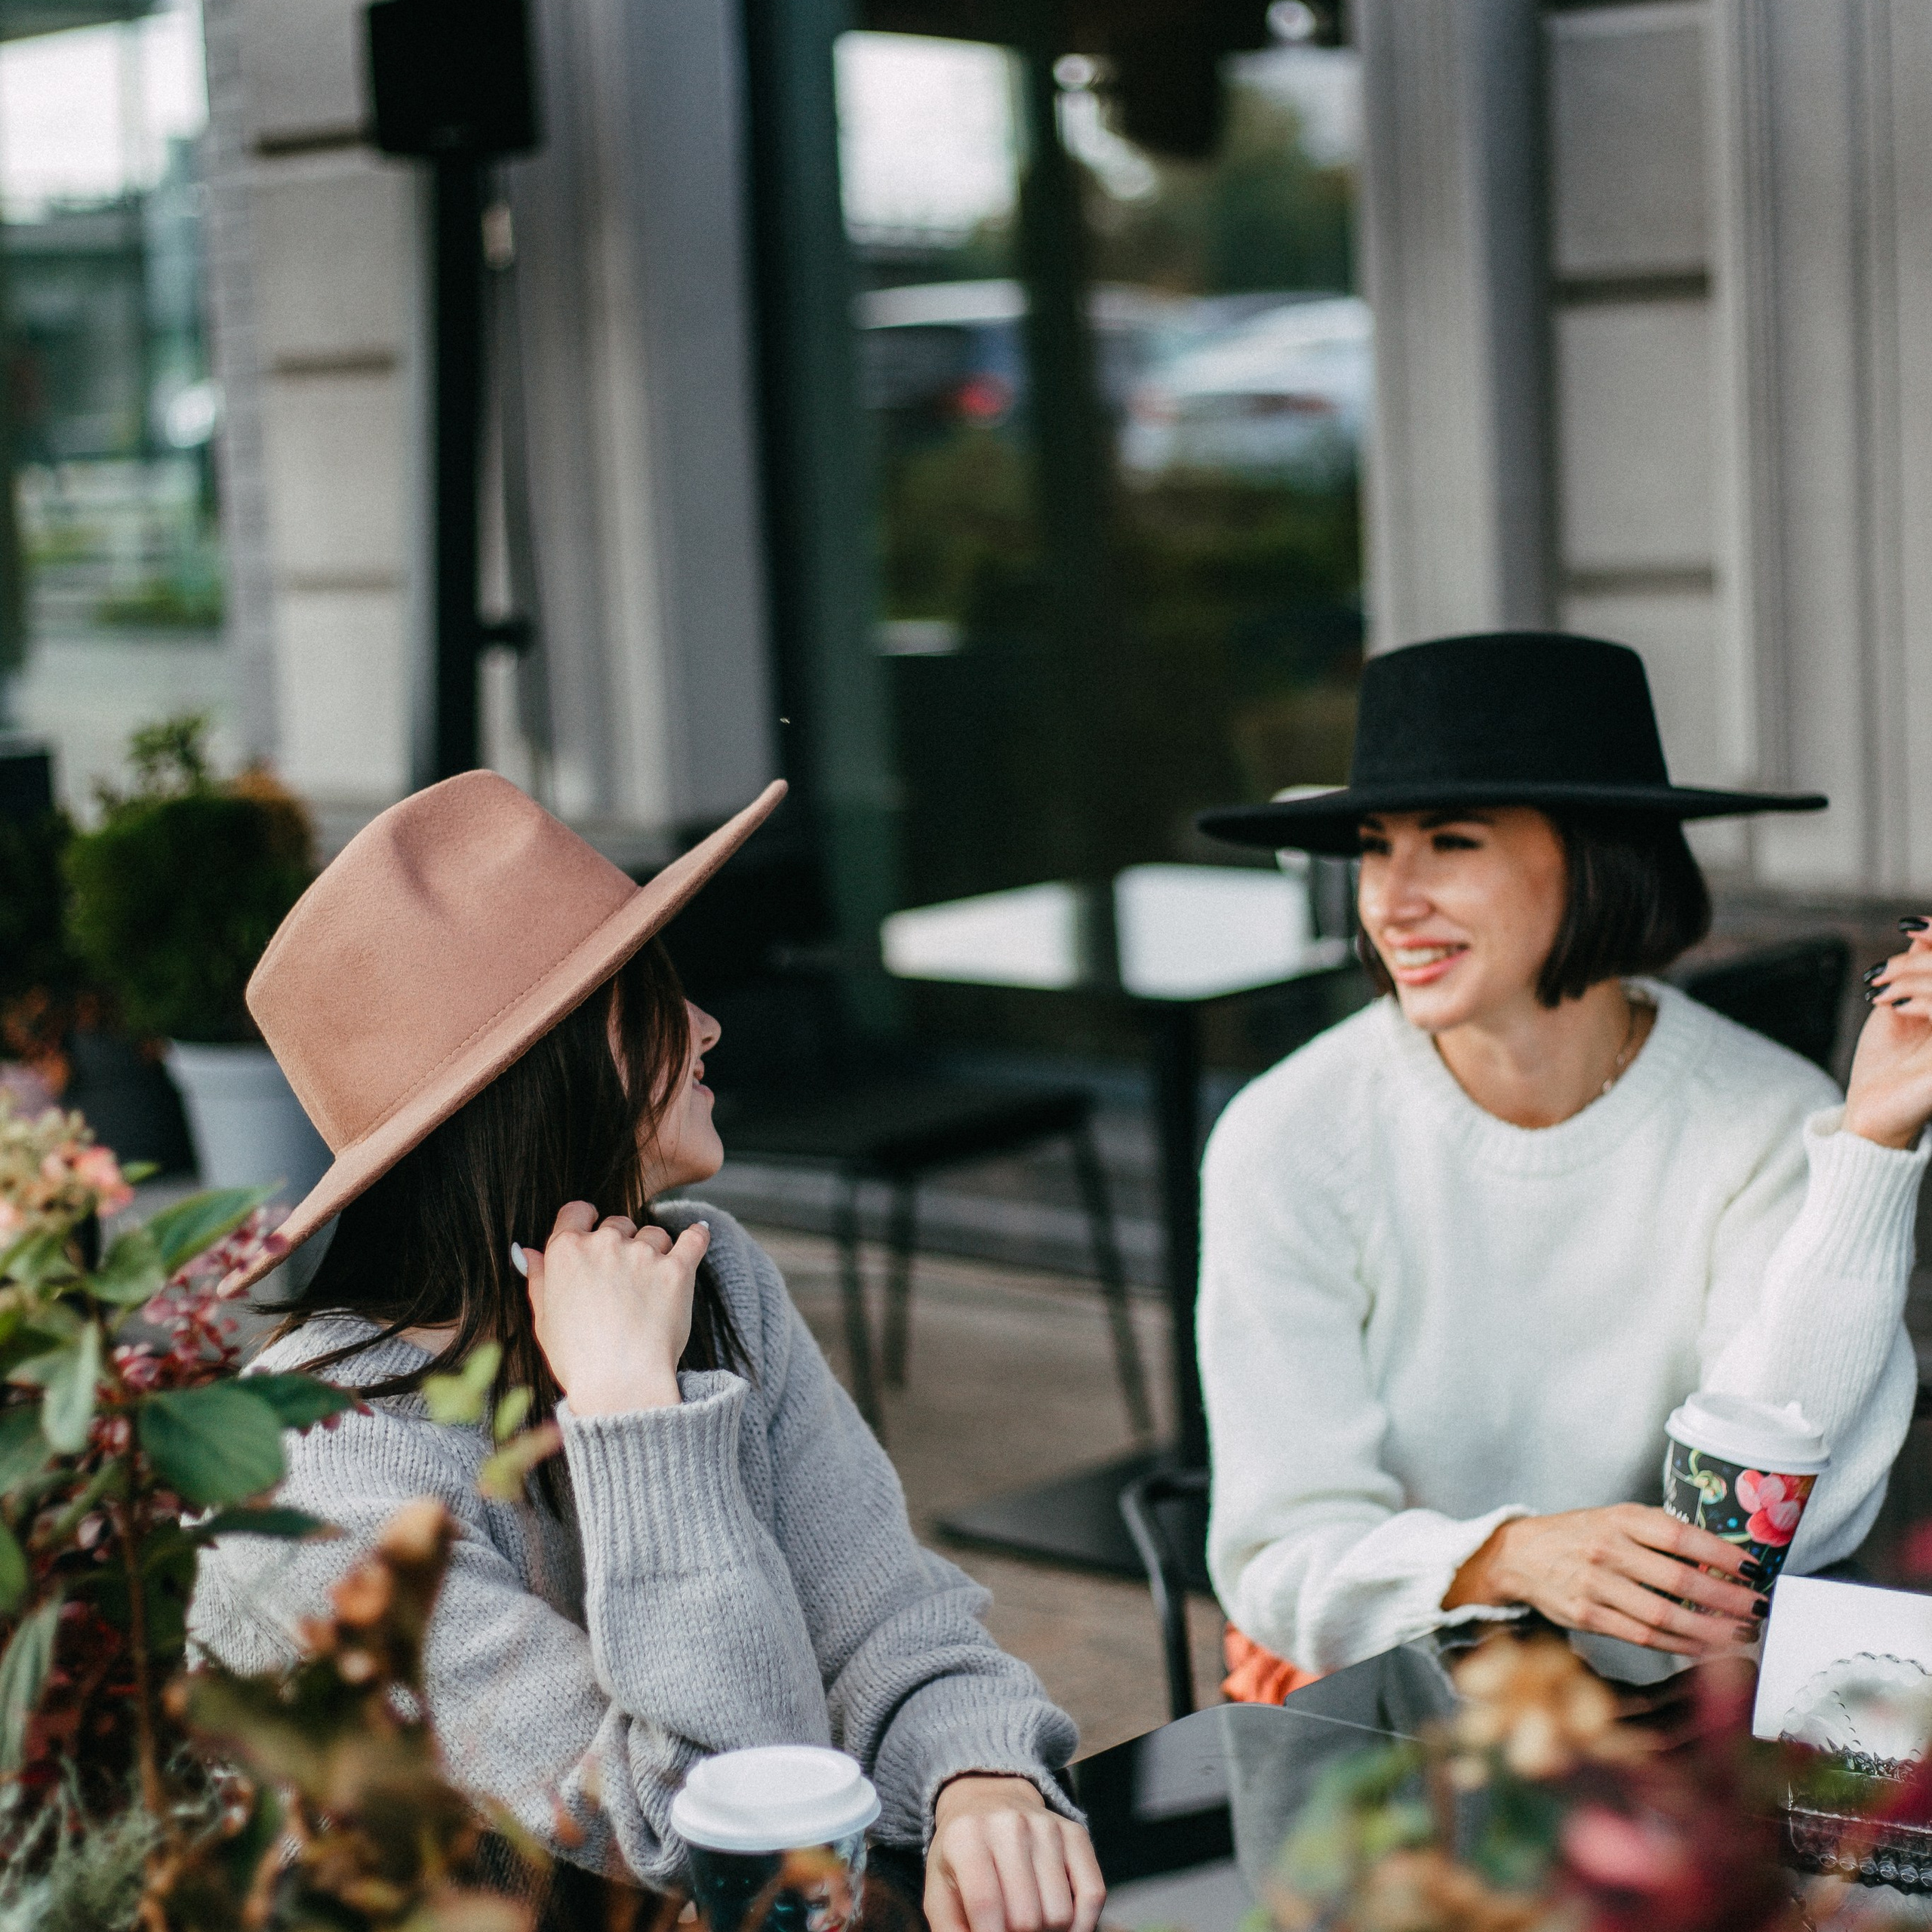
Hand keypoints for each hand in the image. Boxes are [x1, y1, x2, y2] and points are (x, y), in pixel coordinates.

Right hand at [523, 1202, 709, 1415]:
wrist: (621, 1384)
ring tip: (650, 1287)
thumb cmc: (578, 1359)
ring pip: (654, 1234)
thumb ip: (538, 1279)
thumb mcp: (544, 1320)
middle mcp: (604, 1244)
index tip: (592, 1231)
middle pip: (617, 1224)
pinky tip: (697, 1234)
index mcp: (566, 1251)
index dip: (585, 1220)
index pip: (576, 1211)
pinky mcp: (677, 1269)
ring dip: (654, 1250)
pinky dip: (696, 1236)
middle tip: (621, 1279)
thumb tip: (525, 1250)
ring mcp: (642, 1254)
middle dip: (620, 1243)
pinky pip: (694, 1239)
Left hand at [926, 1775, 1103, 1931]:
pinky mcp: (1075, 1833)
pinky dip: (1081, 1924)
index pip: (986, 1906)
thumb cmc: (961, 1858)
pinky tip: (1060, 1924)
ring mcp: (1046, 1826)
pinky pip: (1093, 1895)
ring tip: (1028, 1922)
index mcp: (966, 1836)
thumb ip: (950, 1929)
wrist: (987, 1801)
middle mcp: (1009, 1824)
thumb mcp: (940, 1889)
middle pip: (1027, 1919)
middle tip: (1008, 1928)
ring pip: (1060, 1915)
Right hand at [1442, 1505, 1761, 1654]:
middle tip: (1759, 1608)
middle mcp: (1607, 1549)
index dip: (1721, 1554)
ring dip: (1710, 1629)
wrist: (1520, 1554)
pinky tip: (1705, 1646)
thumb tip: (1722, 1561)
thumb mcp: (1614, 1519)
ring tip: (1740, 1633)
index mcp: (1619, 1518)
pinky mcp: (1587, 1616)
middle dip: (1727, 1598)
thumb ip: (1658, 1535)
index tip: (1755, 1568)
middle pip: (1678, 1579)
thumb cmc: (1579, 1536)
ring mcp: (1595, 1584)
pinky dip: (1680, 1644)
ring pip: (1664, 1615)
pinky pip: (1644, 1636)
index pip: (1679, 1535)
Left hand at [1847, 922, 1931, 1148]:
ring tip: (1880, 992)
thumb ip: (1915, 968)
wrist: (1874, 1110)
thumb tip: (1918, 929)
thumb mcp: (1900, 1003)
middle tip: (1879, 974)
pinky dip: (1924, 999)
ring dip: (1915, 975)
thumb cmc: (1888, 1061)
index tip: (1908, 925)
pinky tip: (1894, 1004)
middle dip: (1920, 959)